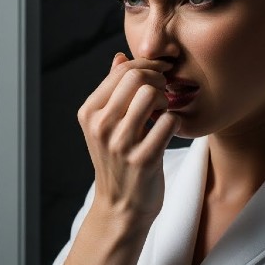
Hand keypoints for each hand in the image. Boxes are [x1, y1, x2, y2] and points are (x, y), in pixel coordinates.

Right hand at [77, 52, 181, 222]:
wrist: (120, 207)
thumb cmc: (117, 160)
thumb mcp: (105, 125)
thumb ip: (112, 90)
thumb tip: (120, 57)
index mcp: (89, 113)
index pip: (121, 70)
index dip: (147, 66)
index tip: (158, 75)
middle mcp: (100, 126)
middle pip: (136, 77)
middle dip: (157, 79)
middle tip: (162, 93)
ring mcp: (120, 144)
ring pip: (151, 95)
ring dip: (165, 99)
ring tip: (163, 112)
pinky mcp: (143, 159)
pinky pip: (169, 122)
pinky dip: (175, 122)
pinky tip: (170, 130)